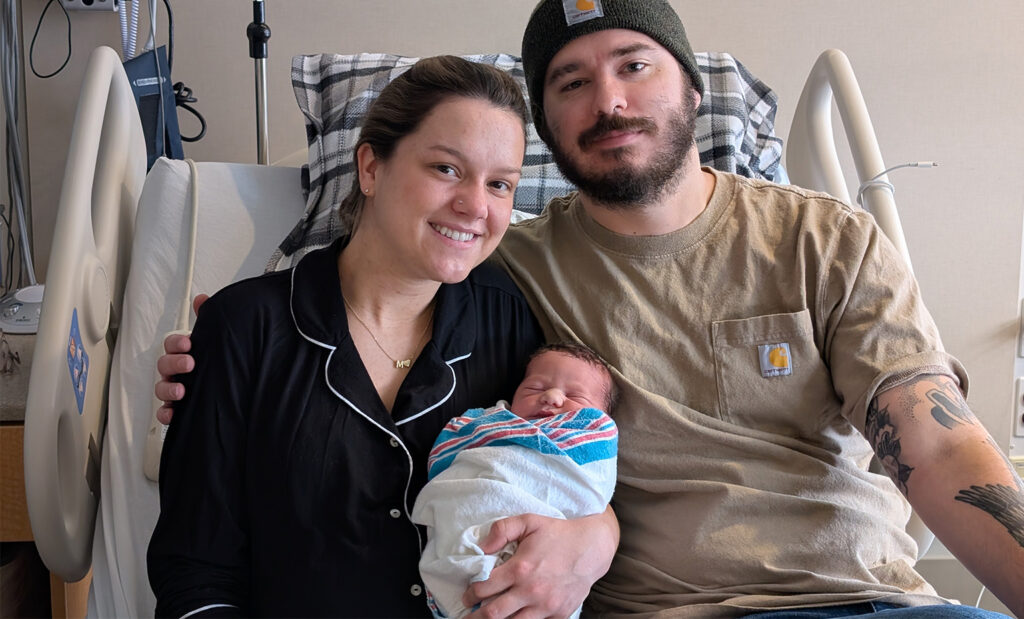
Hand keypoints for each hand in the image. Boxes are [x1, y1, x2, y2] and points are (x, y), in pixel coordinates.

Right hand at [154, 294, 207, 424]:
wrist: (232, 389)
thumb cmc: (217, 362)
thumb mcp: (216, 341)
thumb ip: (209, 319)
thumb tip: (203, 300)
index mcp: (183, 353)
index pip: (172, 344)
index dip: (176, 343)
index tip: (188, 343)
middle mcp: (176, 371)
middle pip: (164, 365)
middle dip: (174, 363)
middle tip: (189, 363)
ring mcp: (175, 389)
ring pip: (161, 388)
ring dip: (168, 389)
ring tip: (181, 391)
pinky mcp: (178, 408)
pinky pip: (165, 412)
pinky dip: (166, 413)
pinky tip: (173, 413)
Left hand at [463, 508, 617, 618]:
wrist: (592, 548)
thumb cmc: (558, 534)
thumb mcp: (528, 522)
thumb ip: (501, 530)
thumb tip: (481, 548)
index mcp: (520, 568)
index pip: (484, 588)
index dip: (470, 593)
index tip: (467, 595)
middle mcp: (531, 591)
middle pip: (493, 614)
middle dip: (475, 617)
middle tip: (468, 616)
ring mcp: (546, 606)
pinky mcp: (558, 615)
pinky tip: (514, 617)